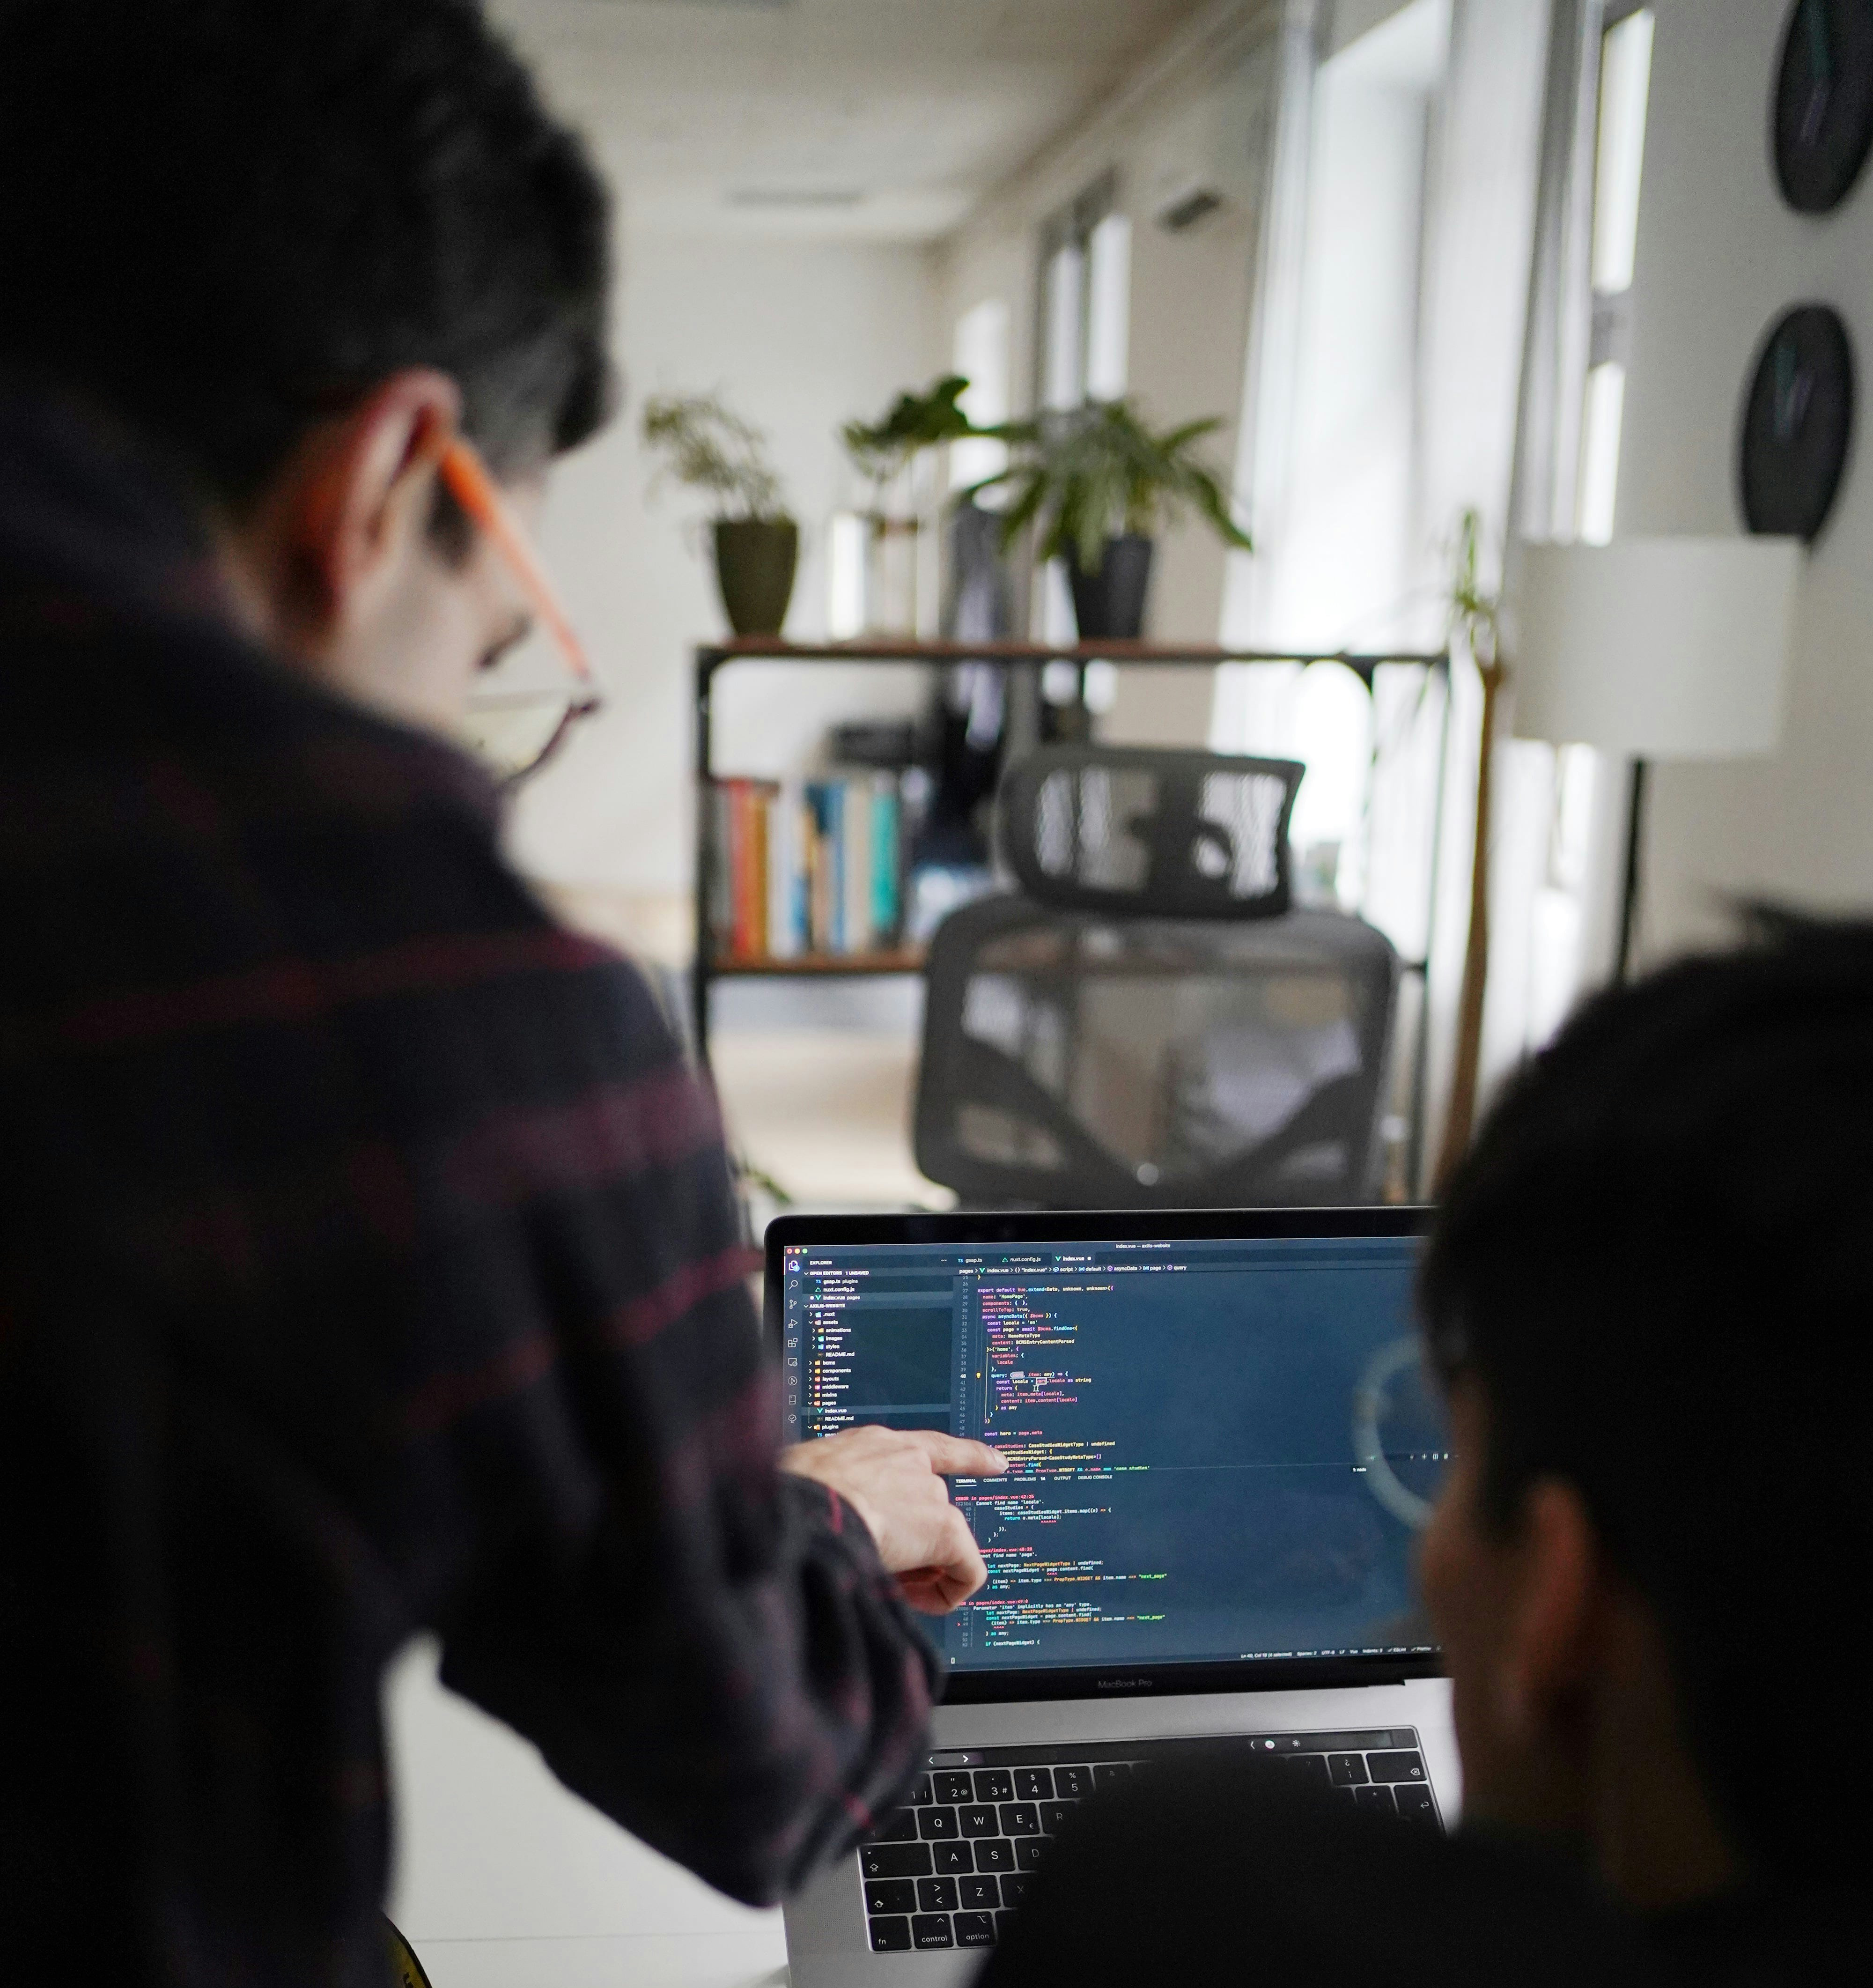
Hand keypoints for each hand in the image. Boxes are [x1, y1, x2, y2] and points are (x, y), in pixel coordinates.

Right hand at [780, 1426, 1006, 1613]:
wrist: (800, 1512)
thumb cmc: (784, 1500)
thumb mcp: (805, 1481)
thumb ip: (832, 1493)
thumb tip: (828, 1520)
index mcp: (872, 1444)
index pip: (930, 1446)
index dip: (968, 1456)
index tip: (997, 1462)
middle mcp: (907, 1459)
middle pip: (933, 1506)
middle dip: (915, 1544)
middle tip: (881, 1570)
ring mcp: (929, 1492)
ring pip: (946, 1541)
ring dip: (923, 1569)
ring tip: (886, 1586)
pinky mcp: (944, 1527)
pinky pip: (968, 1571)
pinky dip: (949, 1593)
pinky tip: (919, 1603)